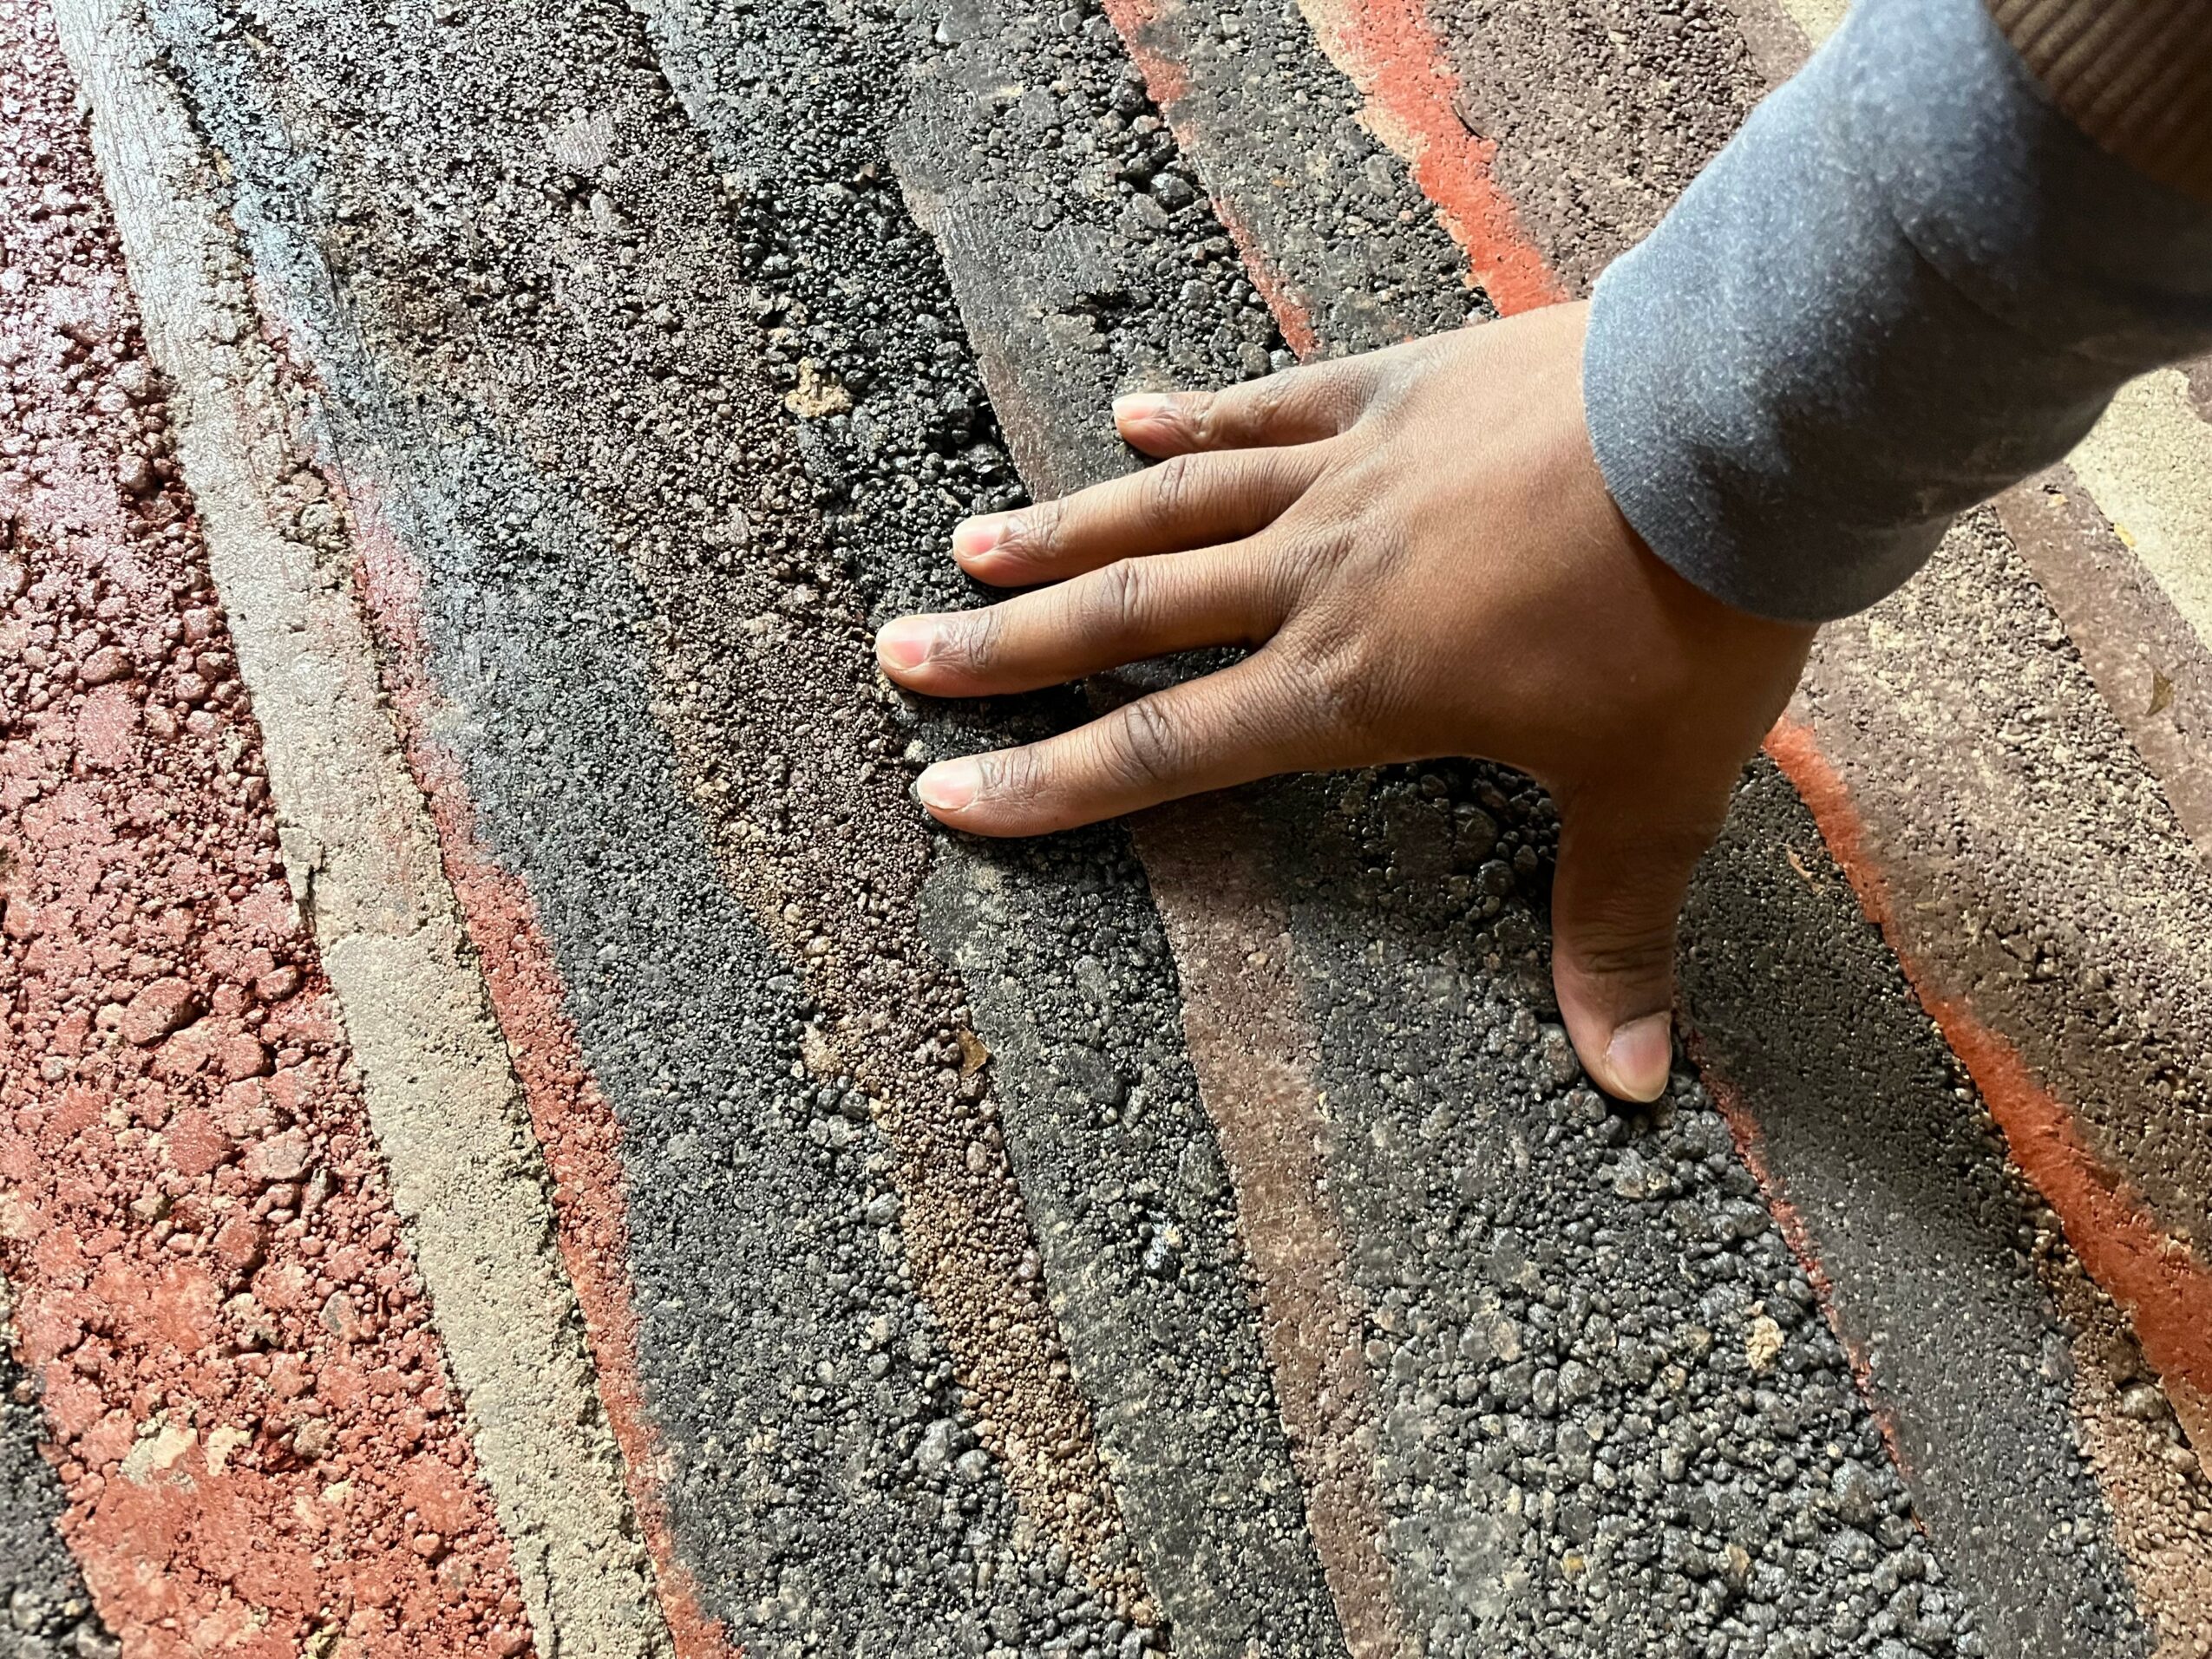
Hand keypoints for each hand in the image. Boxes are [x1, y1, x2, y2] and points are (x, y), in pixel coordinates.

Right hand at [875, 301, 1813, 1101]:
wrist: (1741, 429)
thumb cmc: (1693, 619)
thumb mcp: (1655, 794)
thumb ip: (1617, 932)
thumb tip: (1634, 1085)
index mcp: (1355, 684)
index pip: (1169, 749)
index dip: (1051, 782)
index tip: (946, 792)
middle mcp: (1318, 576)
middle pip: (1129, 619)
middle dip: (1008, 648)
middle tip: (903, 654)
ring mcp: (1351, 471)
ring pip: (1173, 507)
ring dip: (1067, 530)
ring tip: (973, 545)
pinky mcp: (1400, 386)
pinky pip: (1271, 403)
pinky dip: (1195, 414)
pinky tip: (1131, 415)